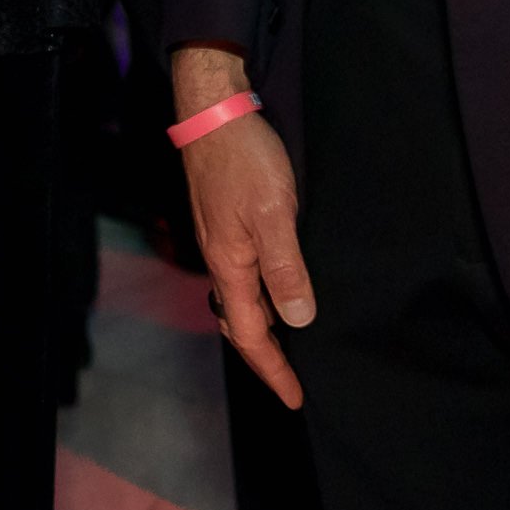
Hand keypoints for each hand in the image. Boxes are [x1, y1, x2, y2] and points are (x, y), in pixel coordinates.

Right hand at [173, 45, 311, 408]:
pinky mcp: (225, 221)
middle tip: (291, 381)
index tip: (295, 398)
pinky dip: (258, 297)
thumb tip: (296, 320)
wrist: (213, 111)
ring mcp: (220, 239)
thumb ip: (286, 268)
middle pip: (238, 323)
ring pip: (239, 299)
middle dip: (264, 357)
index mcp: (230, 264)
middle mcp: (220, 258)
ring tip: (288, 345)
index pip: (250, 334)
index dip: (273, 370)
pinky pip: (241, 276)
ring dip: (260, 328)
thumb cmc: (244, 159)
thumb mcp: (274, 215)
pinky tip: (276, 289)